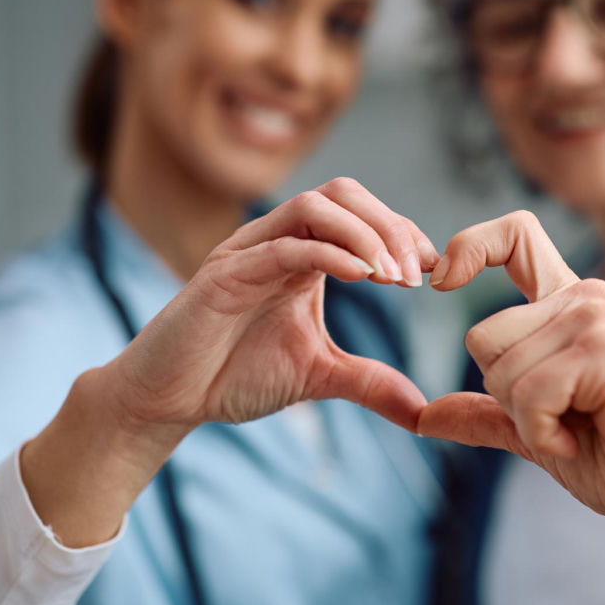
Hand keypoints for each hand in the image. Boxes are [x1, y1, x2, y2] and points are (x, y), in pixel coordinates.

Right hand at [109, 177, 437, 433]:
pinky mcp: (226, 272)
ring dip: (365, 234)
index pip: (362, 216)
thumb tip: (422, 410)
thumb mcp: (319, 376)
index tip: (435, 271)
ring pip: (315, 206)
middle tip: (417, 274)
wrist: (169, 399)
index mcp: (303, 254)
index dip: (403, 233)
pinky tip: (362, 277)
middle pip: (343, 194)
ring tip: (395, 277)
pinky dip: (330, 252)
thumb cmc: (236, 375)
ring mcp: (250, 250)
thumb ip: (369, 382)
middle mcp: (278, 241)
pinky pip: (284, 245)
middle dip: (390, 225)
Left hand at [419, 211, 604, 534]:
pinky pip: (529, 396)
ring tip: (578, 428)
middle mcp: (583, 298)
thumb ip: (482, 412)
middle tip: (563, 416)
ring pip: (501, 371)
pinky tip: (583, 440)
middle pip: (481, 336)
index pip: (514, 236)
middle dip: (505, 395)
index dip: (470, 246)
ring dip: (529, 421)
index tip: (443, 279)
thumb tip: (420, 416)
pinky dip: (544, 435)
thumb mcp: (532, 430)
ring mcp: (596, 319)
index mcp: (566, 304)